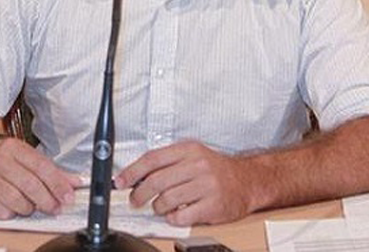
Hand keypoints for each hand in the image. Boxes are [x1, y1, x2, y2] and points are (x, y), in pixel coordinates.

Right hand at [0, 138, 80, 219]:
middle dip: (47, 200)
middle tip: (55, 208)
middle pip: (30, 185)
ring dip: (28, 208)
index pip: (42, 166)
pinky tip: (9, 206)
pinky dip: (10, 213)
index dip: (58, 184)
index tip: (68, 196)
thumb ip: (50, 170)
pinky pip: (1, 212)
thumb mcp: (24, 158)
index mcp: (13, 147)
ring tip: (28, 205)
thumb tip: (75, 182)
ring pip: (17, 202)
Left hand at [115, 140, 253, 225]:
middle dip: (140, 194)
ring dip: (158, 207)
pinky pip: (181, 216)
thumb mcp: (193, 156)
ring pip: (166, 200)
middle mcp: (198, 165)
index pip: (153, 159)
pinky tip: (177, 214)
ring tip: (161, 207)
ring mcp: (206, 185)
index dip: (132, 172)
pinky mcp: (212, 205)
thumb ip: (168, 163)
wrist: (248, 181)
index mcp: (189, 150)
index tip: (120, 182)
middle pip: (156, 181)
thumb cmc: (216, 170)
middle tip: (136, 200)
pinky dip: (173, 218)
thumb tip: (137, 175)